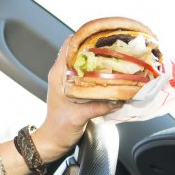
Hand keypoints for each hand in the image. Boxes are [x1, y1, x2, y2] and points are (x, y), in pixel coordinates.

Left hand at [34, 36, 120, 159]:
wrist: (54, 140)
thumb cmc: (59, 128)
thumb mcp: (78, 117)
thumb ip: (98, 107)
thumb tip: (119, 99)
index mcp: (58, 74)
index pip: (70, 44)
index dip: (86, 36)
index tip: (104, 34)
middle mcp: (63, 73)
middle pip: (81, 49)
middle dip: (99, 45)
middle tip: (118, 44)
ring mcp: (70, 80)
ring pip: (87, 61)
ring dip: (102, 58)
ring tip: (119, 55)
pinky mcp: (78, 88)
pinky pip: (91, 73)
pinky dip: (102, 70)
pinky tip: (115, 72)